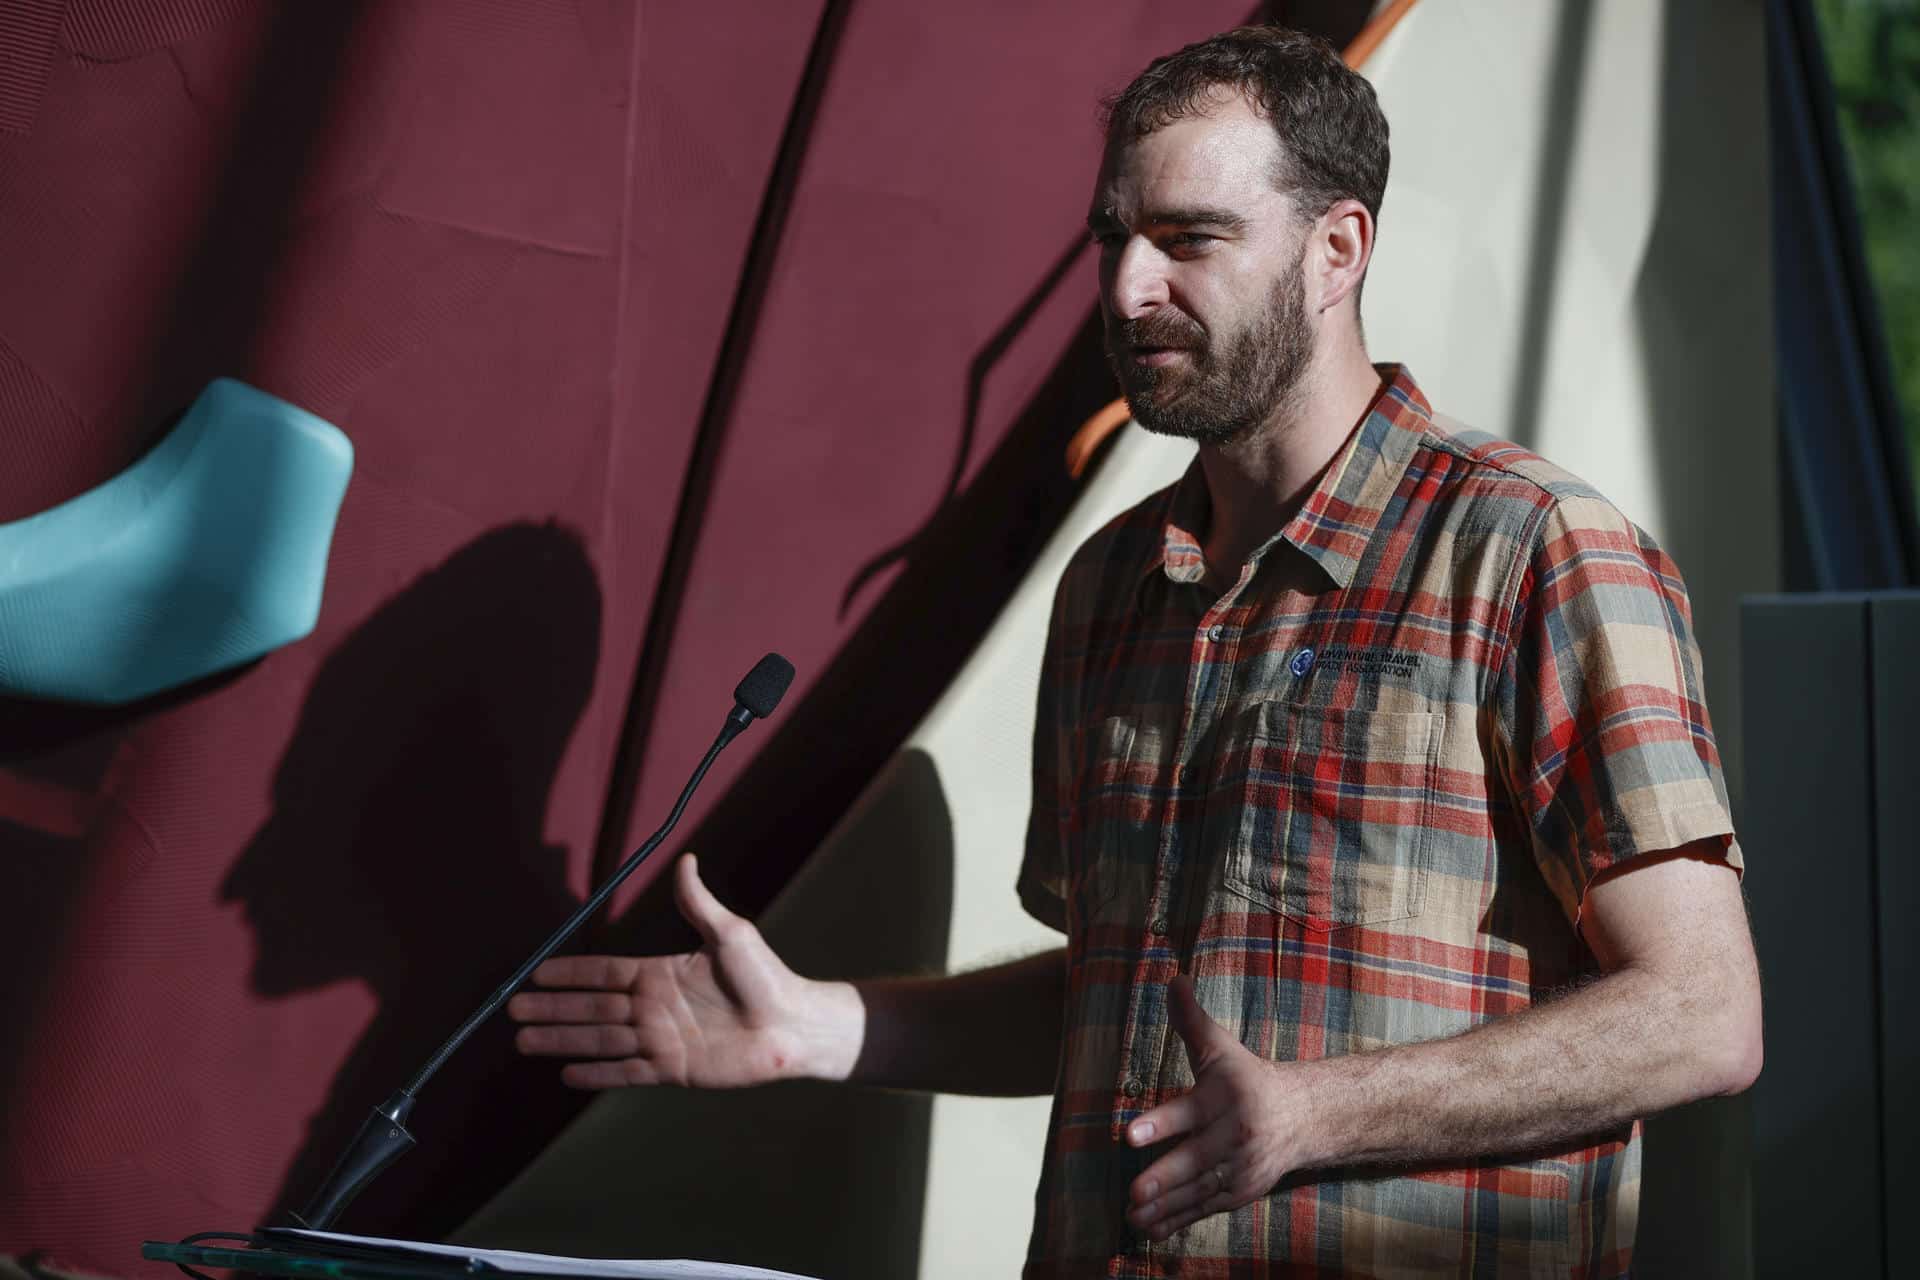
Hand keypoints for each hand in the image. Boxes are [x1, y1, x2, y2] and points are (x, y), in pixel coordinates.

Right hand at [509, 853, 848, 1088]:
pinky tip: (567, 1073)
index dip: (569, 974)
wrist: (793, 1025)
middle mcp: (654, 1008)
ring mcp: (660, 1040)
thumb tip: (686, 858)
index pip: (603, 973)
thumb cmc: (767, 976)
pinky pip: (626, 1071)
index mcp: (661, 974)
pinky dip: (597, 1073)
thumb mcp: (729, 933)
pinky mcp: (672, 1069)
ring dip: (561, 1040)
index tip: (536, 974)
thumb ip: (697, 902)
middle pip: (591, 1008)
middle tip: (512, 1010)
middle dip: (551, 1009)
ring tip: (524, 1042)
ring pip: (599, 1040)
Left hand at [1124, 976, 1305, 1239]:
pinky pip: (1206, 1207)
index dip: (1160, 1124)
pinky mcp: (1240, 1192)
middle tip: (1133, 1189)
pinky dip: (1178, 1220)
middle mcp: (1234, 1137)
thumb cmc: (1247, 1077)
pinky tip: (1149, 1228)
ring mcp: (1239, 1168)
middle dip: (1164, 1176)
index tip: (1130, 1134)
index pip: (1188, 1112)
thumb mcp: (1221, 1046)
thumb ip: (1191, 1020)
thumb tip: (1172, 980)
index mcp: (1225, 1099)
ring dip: (1165, 1205)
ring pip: (1198, 1190)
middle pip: (1194, 1160)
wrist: (1305, 1117)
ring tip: (1133, 1213)